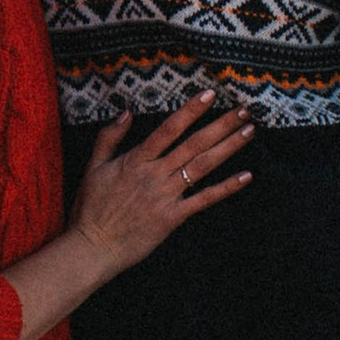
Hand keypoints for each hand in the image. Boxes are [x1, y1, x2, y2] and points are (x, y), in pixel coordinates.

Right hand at [66, 95, 254, 279]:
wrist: (93, 246)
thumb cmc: (90, 207)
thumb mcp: (93, 167)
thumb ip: (109, 137)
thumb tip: (126, 111)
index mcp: (136, 160)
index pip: (168, 129)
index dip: (190, 110)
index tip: (209, 94)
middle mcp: (154, 174)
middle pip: (193, 144)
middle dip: (220, 125)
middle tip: (243, 111)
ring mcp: (166, 196)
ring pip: (202, 166)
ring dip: (228, 148)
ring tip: (249, 132)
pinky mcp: (173, 217)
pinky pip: (204, 199)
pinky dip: (226, 188)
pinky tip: (246, 176)